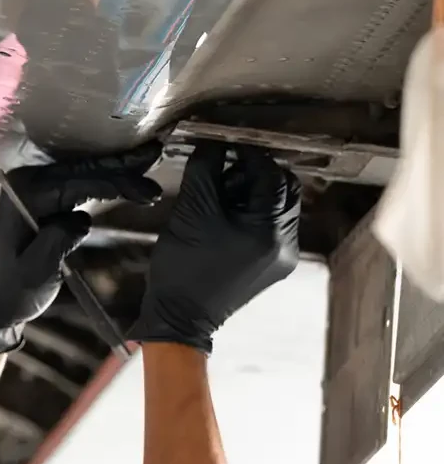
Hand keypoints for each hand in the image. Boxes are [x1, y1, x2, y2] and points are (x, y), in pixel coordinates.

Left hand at [0, 146, 162, 354]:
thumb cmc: (11, 291)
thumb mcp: (35, 272)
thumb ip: (58, 242)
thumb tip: (81, 219)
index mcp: (26, 195)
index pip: (80, 183)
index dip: (118, 184)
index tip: (150, 193)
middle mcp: (28, 182)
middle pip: (83, 168)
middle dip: (122, 164)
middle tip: (157, 151)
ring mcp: (34, 188)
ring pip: (82, 172)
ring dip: (115, 168)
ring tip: (148, 159)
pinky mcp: (41, 198)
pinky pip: (76, 183)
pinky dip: (102, 181)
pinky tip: (124, 177)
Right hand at [128, 142, 300, 354]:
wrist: (179, 318)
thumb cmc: (182, 270)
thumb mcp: (190, 211)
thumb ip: (205, 170)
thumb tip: (214, 145)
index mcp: (268, 231)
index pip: (270, 175)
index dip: (248, 155)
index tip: (227, 147)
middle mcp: (285, 244)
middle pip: (283, 190)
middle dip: (255, 174)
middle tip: (226, 171)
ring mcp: (281, 258)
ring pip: (279, 208)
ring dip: (254, 193)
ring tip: (223, 197)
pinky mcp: (272, 267)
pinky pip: (272, 228)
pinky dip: (254, 215)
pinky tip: (228, 218)